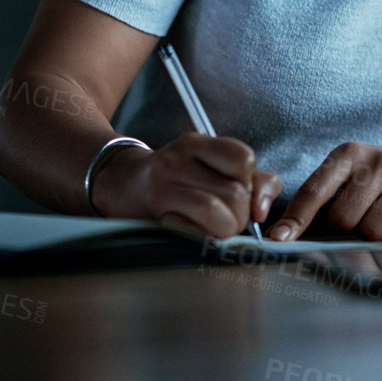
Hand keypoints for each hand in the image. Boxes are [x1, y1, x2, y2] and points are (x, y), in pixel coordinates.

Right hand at [94, 132, 279, 238]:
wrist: (119, 185)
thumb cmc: (177, 179)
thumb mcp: (209, 166)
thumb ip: (250, 181)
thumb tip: (262, 211)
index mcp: (197, 143)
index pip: (244, 159)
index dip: (252, 185)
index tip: (245, 199)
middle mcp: (179, 158)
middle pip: (235, 192)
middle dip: (240, 216)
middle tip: (227, 220)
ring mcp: (163, 185)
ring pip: (218, 211)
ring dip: (224, 229)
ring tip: (213, 229)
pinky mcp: (155, 212)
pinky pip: (193, 230)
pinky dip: (201, 237)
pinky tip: (193, 233)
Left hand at [269, 142, 381, 244]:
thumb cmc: (366, 180)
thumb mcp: (341, 176)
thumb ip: (312, 202)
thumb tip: (278, 236)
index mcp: (347, 154)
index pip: (314, 191)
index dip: (295, 219)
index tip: (278, 240)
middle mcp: (377, 162)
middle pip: (342, 219)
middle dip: (341, 229)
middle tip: (351, 220)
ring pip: (372, 232)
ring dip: (369, 235)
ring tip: (375, 218)